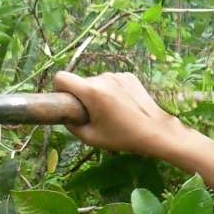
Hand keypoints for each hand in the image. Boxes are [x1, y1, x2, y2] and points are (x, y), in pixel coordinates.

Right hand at [52, 71, 184, 157]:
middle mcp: (103, 78)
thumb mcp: (91, 137)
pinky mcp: (128, 75)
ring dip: (99, 94)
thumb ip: (71, 125)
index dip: (60, 88)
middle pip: (82, 83)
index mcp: (92, 92)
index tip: (67, 100)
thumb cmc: (122, 137)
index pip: (62, 77)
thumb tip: (64, 116)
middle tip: (95, 115)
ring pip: (97, 82)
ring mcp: (118, 75)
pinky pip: (112, 81)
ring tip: (112, 112)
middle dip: (83, 96)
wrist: (154, 130)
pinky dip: (112, 91)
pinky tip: (122, 105)